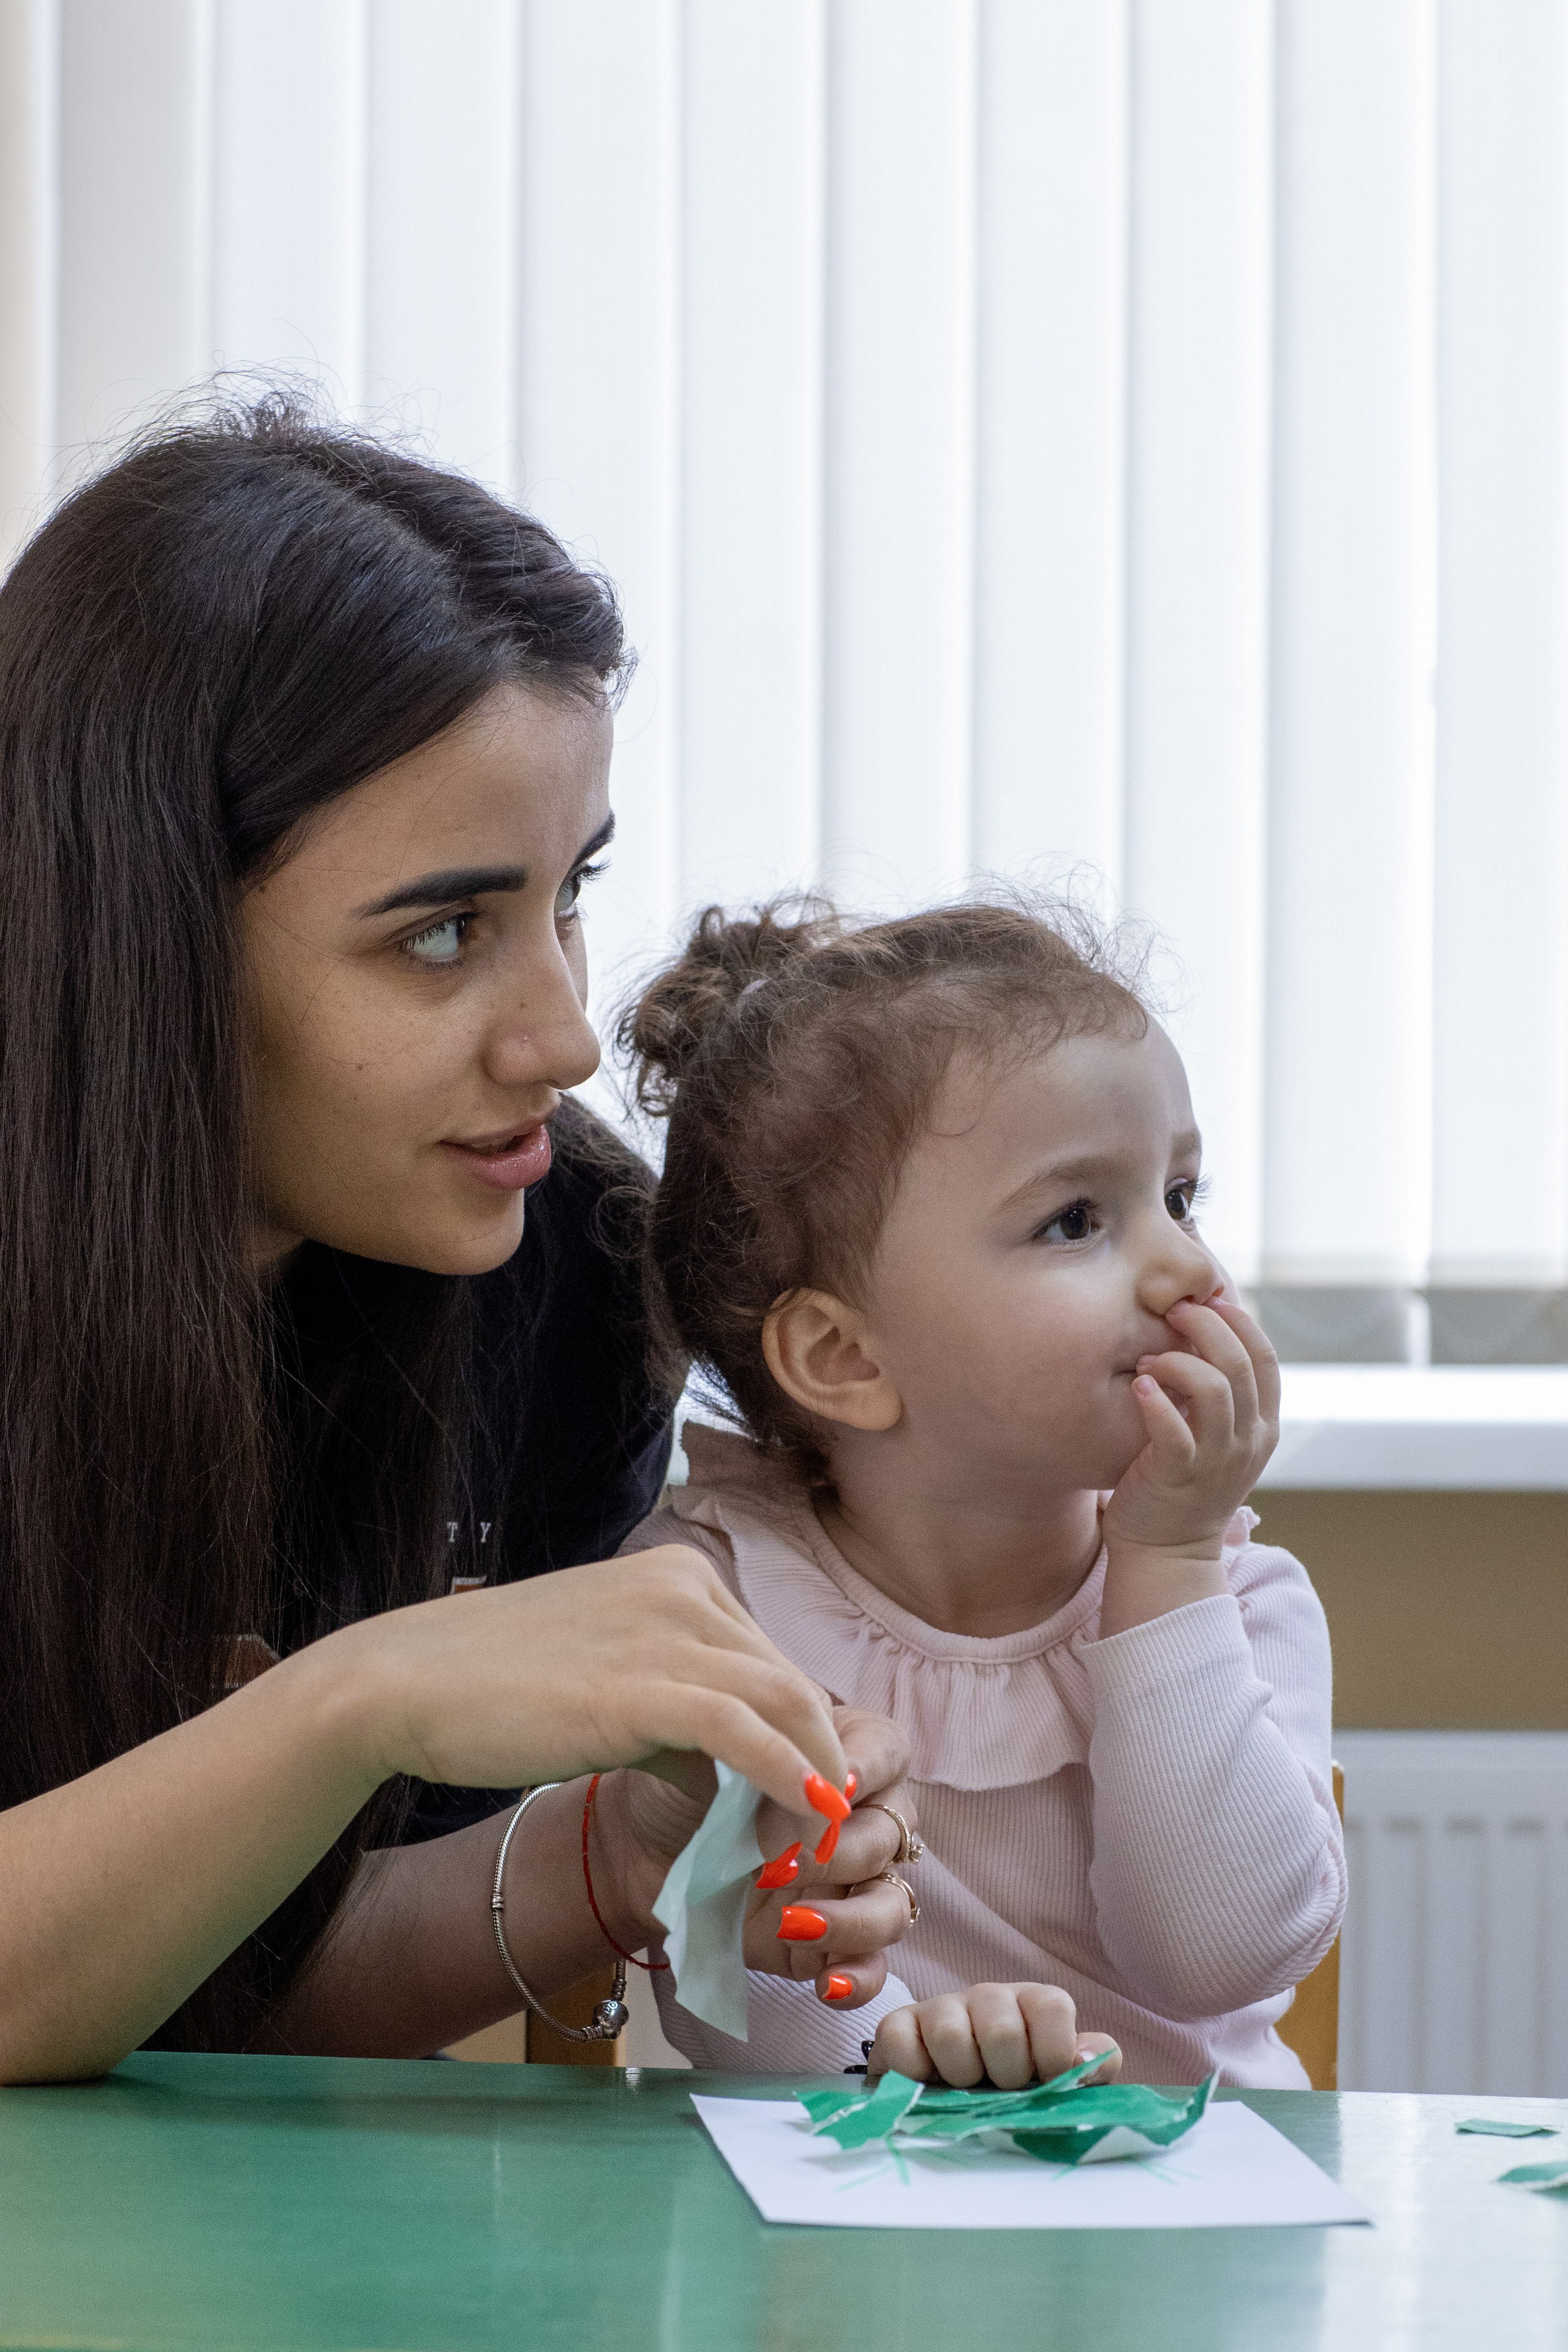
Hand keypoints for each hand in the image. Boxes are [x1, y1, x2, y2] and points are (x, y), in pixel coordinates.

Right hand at [341, 1544, 845, 1820]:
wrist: (403, 1684)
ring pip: (785, 1700)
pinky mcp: (642, 1686)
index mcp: (678, 1576)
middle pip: (787, 1679)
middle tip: (819, 1831)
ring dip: (817, 1775)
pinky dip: (789, 1772)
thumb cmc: (493, 1684)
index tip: (802, 1796)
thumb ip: (675, 1708)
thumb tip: (731, 1775)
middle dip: (815, 1758)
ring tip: (819, 1838)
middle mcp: (684, 1588)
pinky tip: (810, 1813)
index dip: (796, 1731)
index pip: (767, 1659)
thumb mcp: (607, 1676)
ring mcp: (665, 1630)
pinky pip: (744, 1728)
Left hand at [602, 1706, 917, 2003]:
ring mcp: (850, 1884)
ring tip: (793, 1922)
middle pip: (888, 1837)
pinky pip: (871, 1967)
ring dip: (850, 1919)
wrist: (641, 1840)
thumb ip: (769, 1754)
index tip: (830, 1789)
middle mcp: (862, 1818)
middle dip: (836, 1851)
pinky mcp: (829, 1941)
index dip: (866, 1771)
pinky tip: (826, 1984)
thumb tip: (807, 1789)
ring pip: (892, 1907)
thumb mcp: (722, 1746)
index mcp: (848, 1753)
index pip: (888, 1754)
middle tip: (777, 1860)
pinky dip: (858, 1978)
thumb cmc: (688, 1778)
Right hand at [866, 1982, 1120, 2089]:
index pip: (1053, 2005)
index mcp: (1032, 2005)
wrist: (951, 2104)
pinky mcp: (898, 2025)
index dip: (1053, 2052)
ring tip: (965, 2090)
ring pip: (950, 2033)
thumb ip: (1092, 2068)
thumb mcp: (1061, 2083)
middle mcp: (989, 1997)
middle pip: (1002, 2027)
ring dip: (960, 2077)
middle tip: (1000, 2090)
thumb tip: (1086, 2059)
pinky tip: (927, 2084)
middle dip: (1005, 2075)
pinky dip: (914, 2071)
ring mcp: (941, 2007)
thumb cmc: (1015, 2091)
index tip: (1046, 2083)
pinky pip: (900, 2040)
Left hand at [1098, 1295, 1277, 1634]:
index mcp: (1262, 1425)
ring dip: (1178, 1362)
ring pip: (1214, 1389)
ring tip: (1148, 1362)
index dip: (1240, 1321)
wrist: (1167, 1552)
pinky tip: (1139, 1387)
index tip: (1208, 1300)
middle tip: (1172, 1311)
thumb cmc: (1181, 1482)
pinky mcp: (1180, 1476)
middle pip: (1240, 1363)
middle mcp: (1248, 1440)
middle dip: (1206, 1325)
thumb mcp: (1215, 1436)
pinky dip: (1156, 1401)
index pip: (1266, 1358)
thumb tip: (1196, 1331)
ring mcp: (1217, 1460)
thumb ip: (1216, 1393)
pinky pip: (1174, 1430)